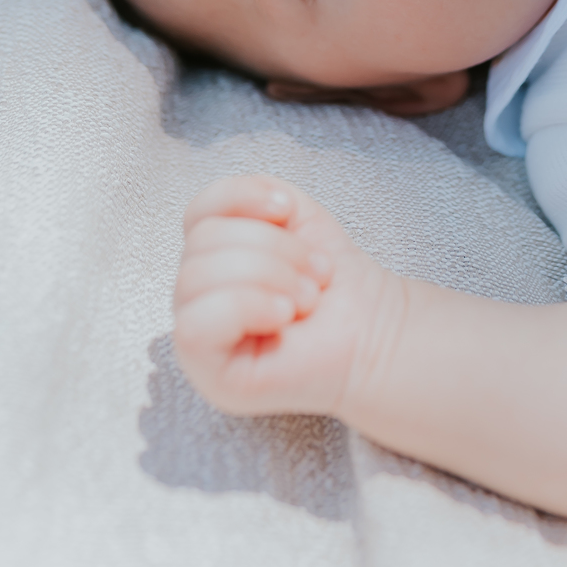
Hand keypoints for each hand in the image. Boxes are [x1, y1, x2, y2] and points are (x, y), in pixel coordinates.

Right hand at [173, 175, 401, 419]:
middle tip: (314, 273)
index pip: (197, 212)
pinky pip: (194, 325)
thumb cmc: (332, 282)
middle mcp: (196, 297)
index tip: (288, 210)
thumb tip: (229, 211)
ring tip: (307, 296)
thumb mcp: (293, 216)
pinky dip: (246, 306)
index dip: (239, 198)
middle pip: (201, 242)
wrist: (373, 331)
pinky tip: (282, 315)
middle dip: (272, 247)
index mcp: (212, 258)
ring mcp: (197, 337)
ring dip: (269, 275)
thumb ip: (252, 194)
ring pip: (196, 278)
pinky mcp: (207, 373)